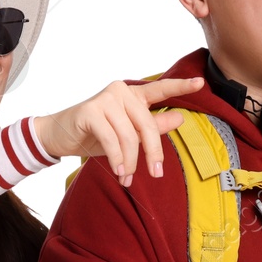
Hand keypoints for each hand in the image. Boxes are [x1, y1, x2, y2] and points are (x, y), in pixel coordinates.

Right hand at [33, 77, 203, 187]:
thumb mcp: (128, 134)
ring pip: (129, 136)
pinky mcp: (90, 111)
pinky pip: (112, 140)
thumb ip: (153, 126)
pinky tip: (118, 171)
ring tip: (127, 178)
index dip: (181, 86)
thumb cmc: (96, 135)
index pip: (160, 89)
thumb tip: (180, 118)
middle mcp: (121, 91)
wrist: (59, 136)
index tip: (201, 82)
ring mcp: (105, 99)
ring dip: (130, 162)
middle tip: (155, 174)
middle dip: (153, 153)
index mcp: (133, 95)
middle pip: (147, 124)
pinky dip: (117, 159)